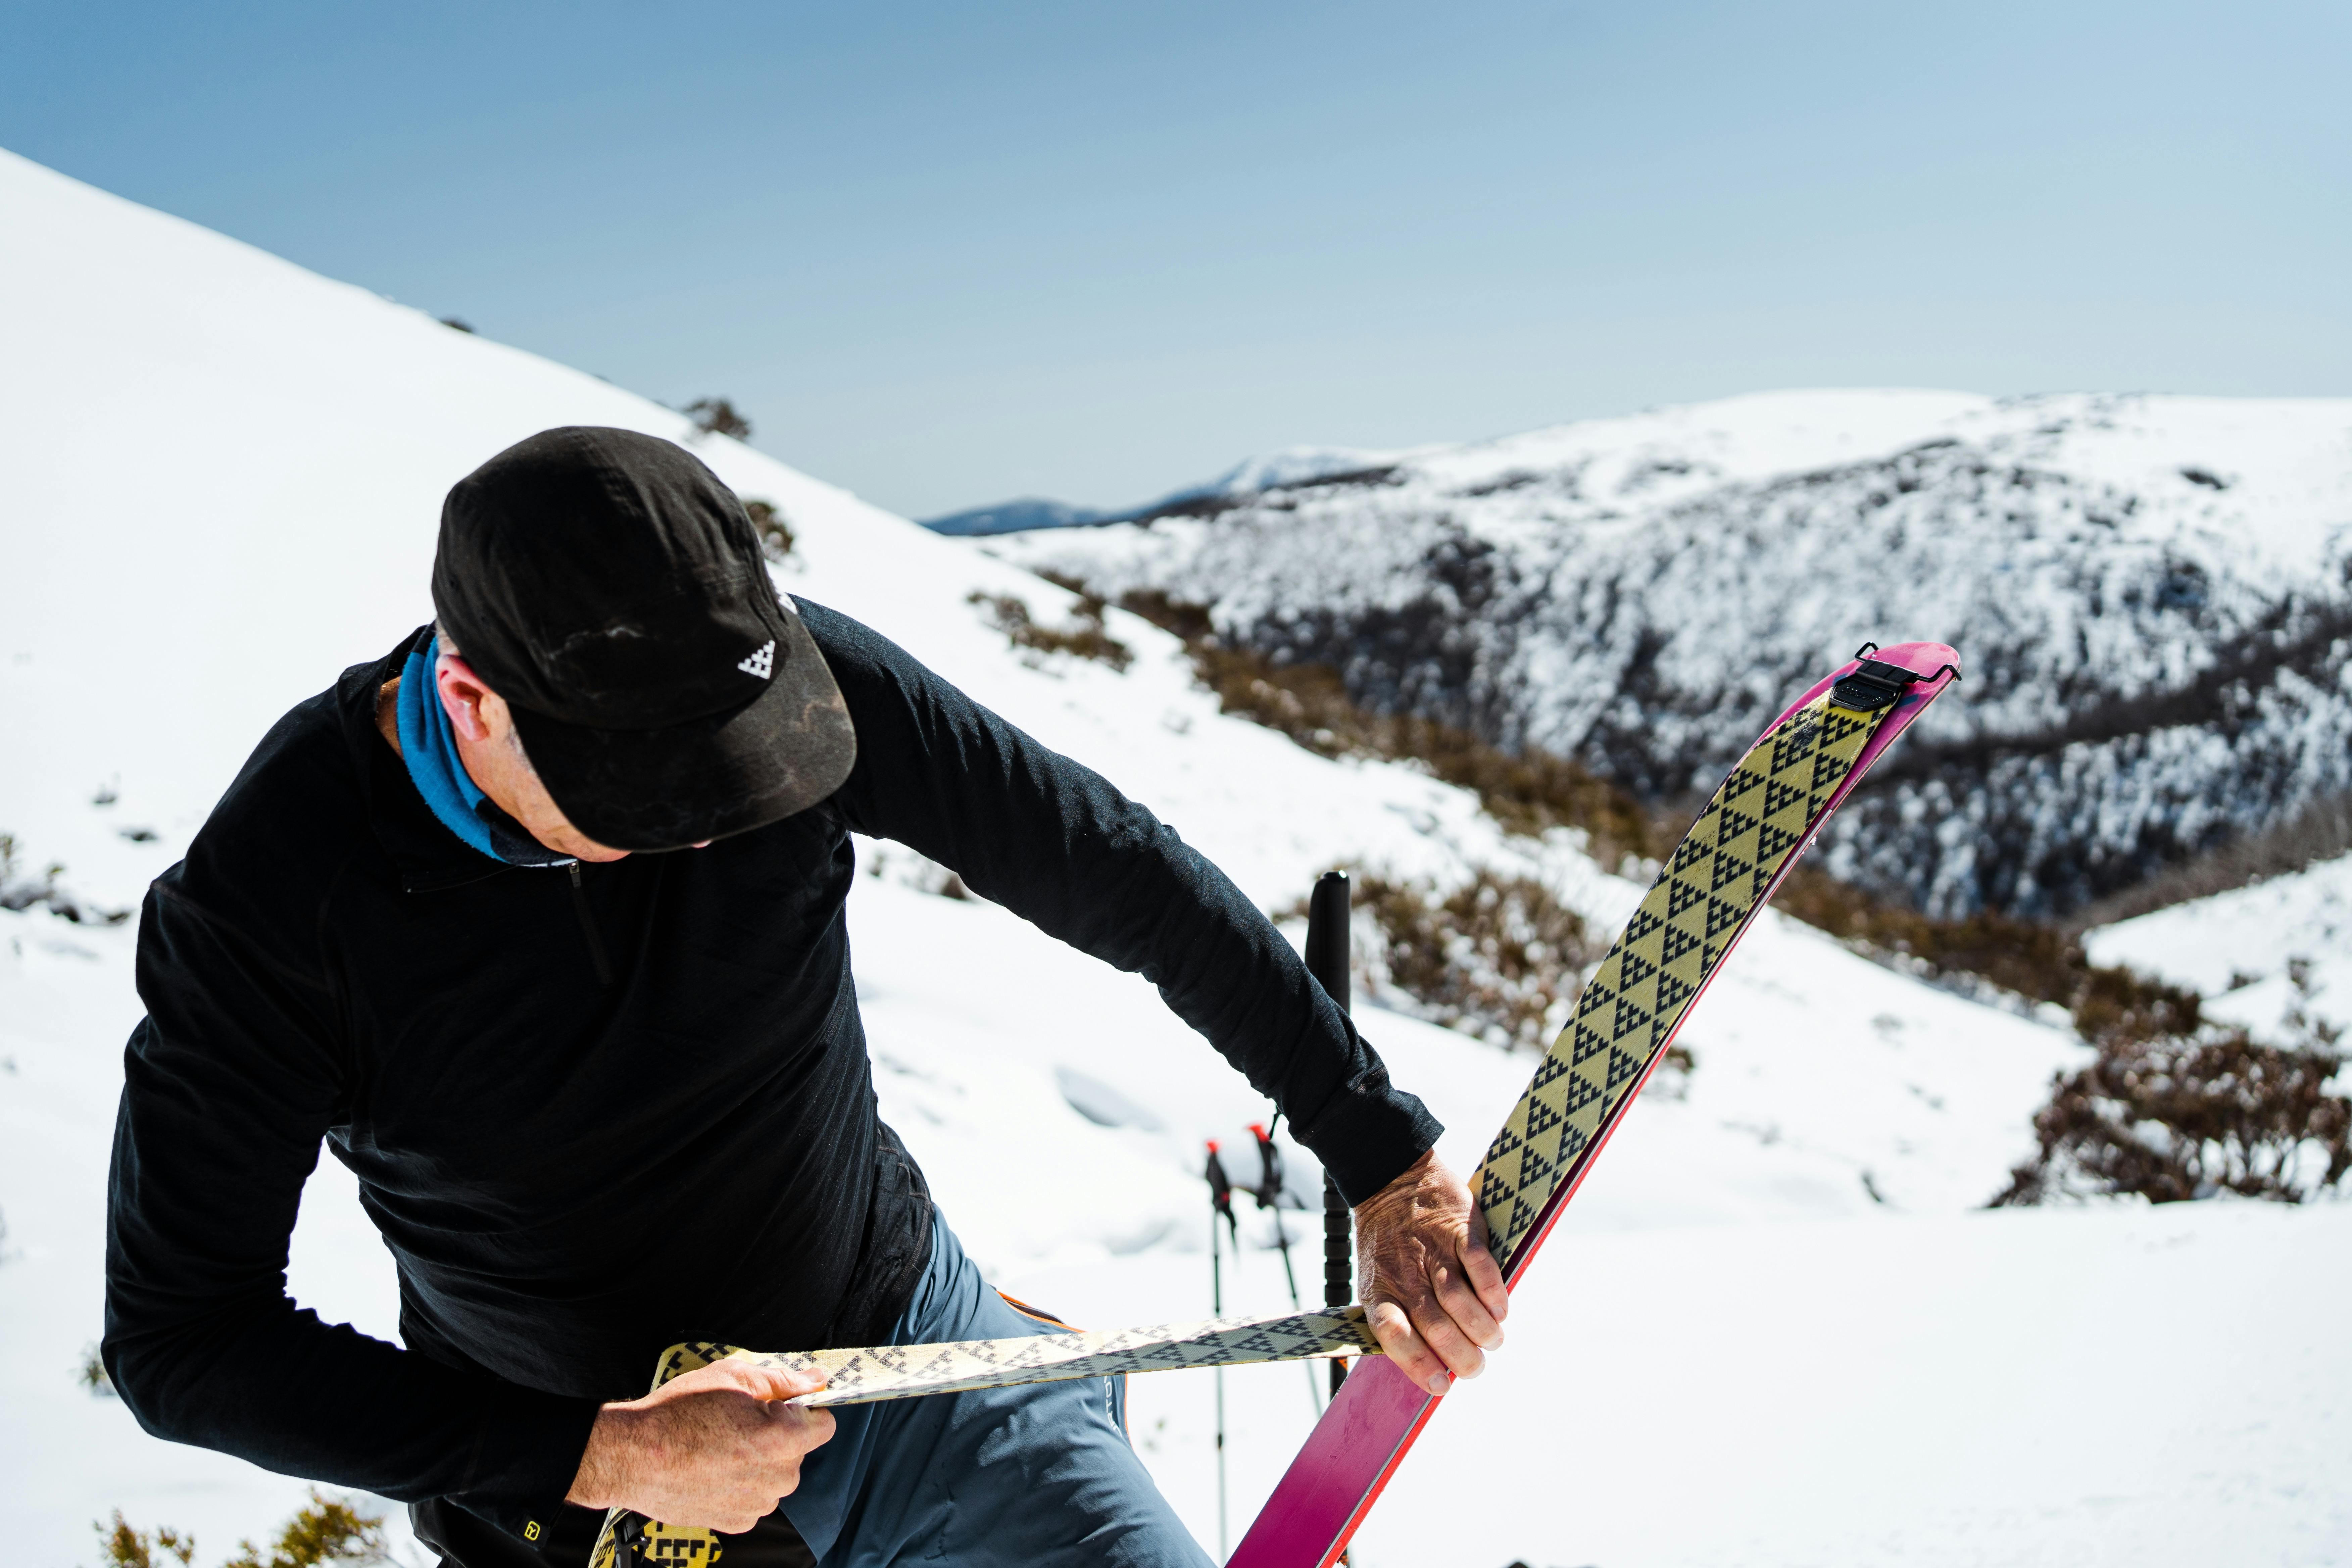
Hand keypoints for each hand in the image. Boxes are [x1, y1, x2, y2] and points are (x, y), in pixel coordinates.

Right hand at [565, 1358, 835, 1531]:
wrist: (631, 1456)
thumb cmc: (678, 1412)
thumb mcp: (733, 1377)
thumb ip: (782, 1381)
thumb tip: (815, 1381)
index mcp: (783, 1440)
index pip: (824, 1425)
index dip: (802, 1410)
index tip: (780, 1406)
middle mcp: (777, 1479)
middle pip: (798, 1451)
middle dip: (777, 1434)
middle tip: (737, 1422)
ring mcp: (757, 1505)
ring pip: (775, 1476)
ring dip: (758, 1461)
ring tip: (719, 1447)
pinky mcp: (735, 1523)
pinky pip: (754, 1497)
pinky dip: (740, 1484)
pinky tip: (712, 1469)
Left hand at [1354, 1150, 1507, 1394]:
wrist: (1392, 1180)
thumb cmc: (1388, 1245)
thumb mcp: (1377, 1282)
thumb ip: (1397, 1319)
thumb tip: (1426, 1369)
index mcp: (1381, 1292)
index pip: (1394, 1336)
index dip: (1417, 1364)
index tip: (1439, 1385)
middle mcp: (1406, 1276)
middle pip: (1435, 1326)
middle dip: (1461, 1357)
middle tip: (1476, 1367)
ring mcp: (1434, 1252)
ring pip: (1459, 1301)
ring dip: (1482, 1330)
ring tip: (1492, 1340)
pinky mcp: (1459, 1229)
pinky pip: (1480, 1267)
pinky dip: (1494, 1293)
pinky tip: (1501, 1309)